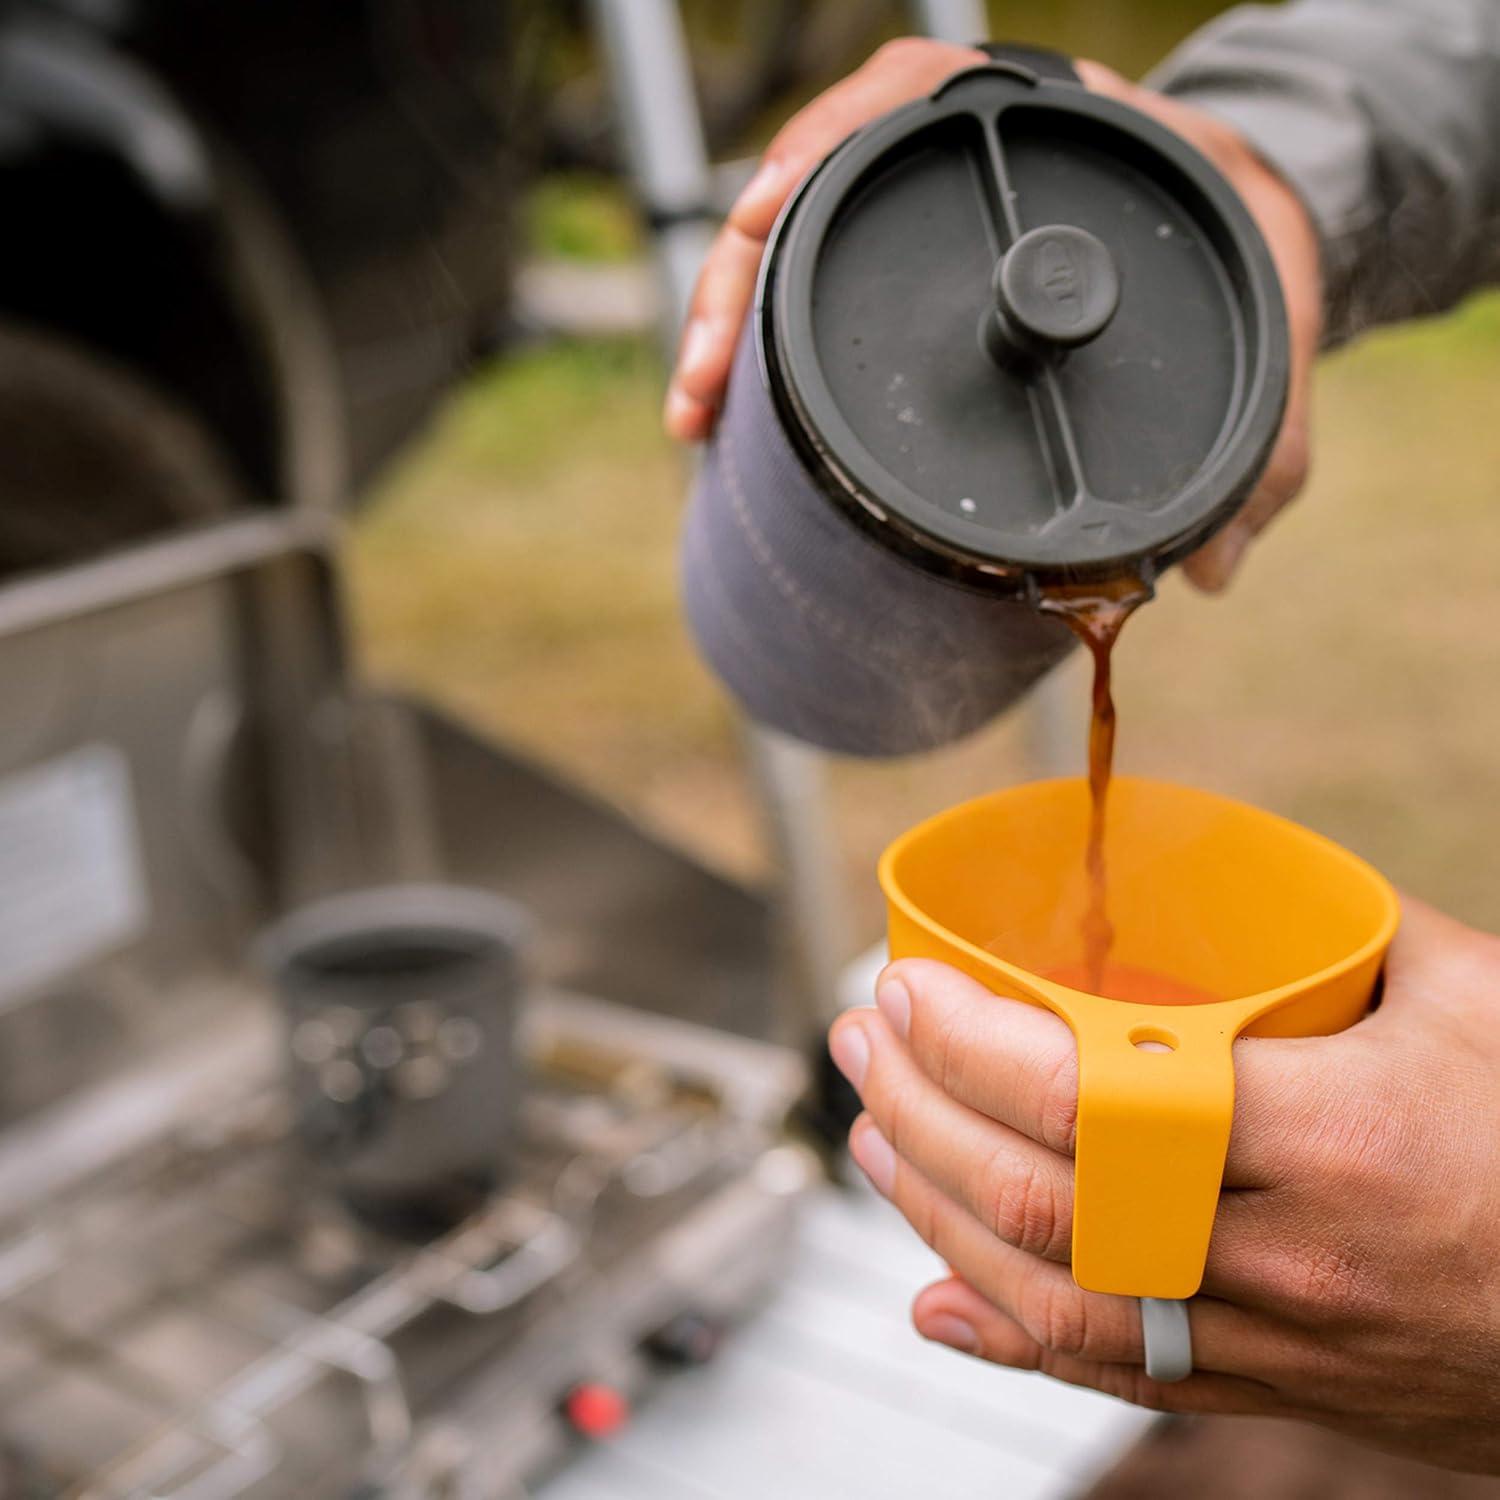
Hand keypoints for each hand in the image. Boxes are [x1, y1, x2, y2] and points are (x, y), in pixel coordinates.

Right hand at [662, 40, 1323, 592]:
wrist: (1248, 208)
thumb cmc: (1252, 244)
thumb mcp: (1276, 325)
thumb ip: (1270, 447)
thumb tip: (1213, 573)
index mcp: (1054, 121)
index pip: (911, 93)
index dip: (823, 147)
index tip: (759, 212)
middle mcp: (970, 154)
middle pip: (812, 179)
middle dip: (739, 279)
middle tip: (703, 381)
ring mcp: (925, 207)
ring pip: (791, 236)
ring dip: (727, 321)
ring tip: (694, 415)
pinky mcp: (902, 260)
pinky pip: (808, 280)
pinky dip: (759, 344)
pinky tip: (727, 411)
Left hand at [827, 898, 1499, 1473]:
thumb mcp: (1479, 999)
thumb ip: (1339, 933)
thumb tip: (1224, 875)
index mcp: (1335, 1136)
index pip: (1097, 1096)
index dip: (973, 1045)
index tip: (906, 987)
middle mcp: (1289, 1254)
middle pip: (1047, 1201)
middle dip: (919, 1114)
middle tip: (859, 1037)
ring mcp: (1277, 1340)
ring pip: (1057, 1298)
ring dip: (936, 1212)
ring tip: (869, 1135)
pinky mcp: (1279, 1387)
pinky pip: (1122, 1376)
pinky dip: (1007, 1337)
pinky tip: (936, 1296)